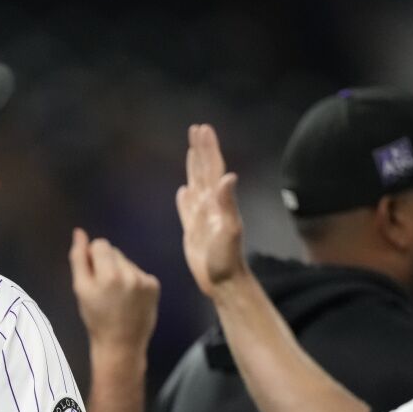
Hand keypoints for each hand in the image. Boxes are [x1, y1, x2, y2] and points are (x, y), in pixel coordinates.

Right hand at [69, 228, 158, 351]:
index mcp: (109, 275)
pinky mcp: (154, 285)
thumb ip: (79, 258)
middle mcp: (130, 274)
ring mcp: (144, 279)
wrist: (121, 344)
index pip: (101, 244)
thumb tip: (79, 232)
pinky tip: (129, 298)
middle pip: (115, 251)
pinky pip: (139, 272)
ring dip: (120, 273)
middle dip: (107, 265)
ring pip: (127, 262)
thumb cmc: (96, 318)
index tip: (93, 275)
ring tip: (117, 296)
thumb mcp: (81, 289)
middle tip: (104, 289)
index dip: (93, 257)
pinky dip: (133, 281)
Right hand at [175, 123, 249, 297]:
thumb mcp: (229, 230)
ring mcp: (202, 217)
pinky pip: (187, 208)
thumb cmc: (227, 259)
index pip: (213, 169)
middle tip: (196, 130)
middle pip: (204, 171)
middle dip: (200, 150)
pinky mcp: (193, 231)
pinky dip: (184, 198)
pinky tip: (183, 191)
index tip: (201, 129)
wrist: (223, 281)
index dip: (208, 149)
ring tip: (190, 152)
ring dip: (193, 168)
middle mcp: (211, 205)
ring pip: (196, 185)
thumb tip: (228, 176)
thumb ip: (227, 203)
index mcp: (218, 201)